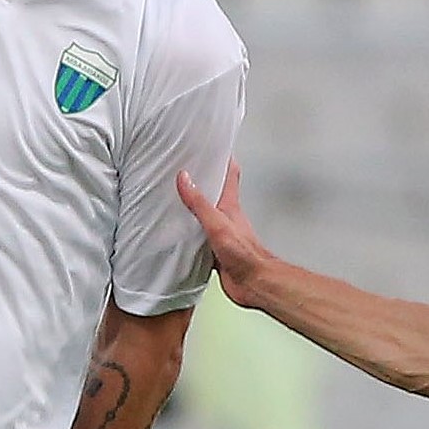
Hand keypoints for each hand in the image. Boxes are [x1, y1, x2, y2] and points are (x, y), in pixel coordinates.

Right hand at [176, 162, 274, 306]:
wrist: (253, 283)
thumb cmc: (245, 255)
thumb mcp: (217, 223)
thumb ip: (199, 202)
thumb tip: (185, 178)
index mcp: (229, 205)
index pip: (229, 173)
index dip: (223, 157)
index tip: (212, 144)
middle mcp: (225, 217)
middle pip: (214, 192)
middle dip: (202, 180)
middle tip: (186, 168)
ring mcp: (220, 234)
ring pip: (204, 215)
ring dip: (192, 208)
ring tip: (175, 197)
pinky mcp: (214, 251)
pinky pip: (198, 238)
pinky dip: (188, 235)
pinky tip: (178, 236)